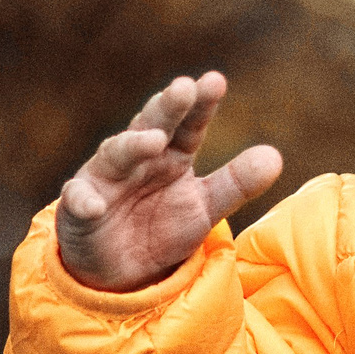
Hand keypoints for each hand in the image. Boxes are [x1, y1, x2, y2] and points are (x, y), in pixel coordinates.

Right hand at [56, 72, 283, 292]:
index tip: (216, 81)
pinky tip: (94, 205)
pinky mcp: (79, 207)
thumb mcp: (205, 208)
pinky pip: (78, 201)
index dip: (201, 104)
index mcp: (172, 153)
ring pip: (116, 153)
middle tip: (183, 88)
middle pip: (152, 124)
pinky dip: (84, 201)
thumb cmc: (162, 228)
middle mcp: (138, 156)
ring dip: (133, 144)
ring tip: (154, 141)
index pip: (190, 124)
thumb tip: (276, 157)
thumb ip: (236, 184)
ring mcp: (105, 178)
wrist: (122, 272)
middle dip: (166, 107)